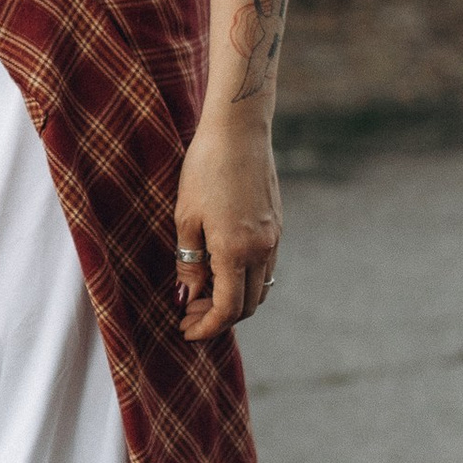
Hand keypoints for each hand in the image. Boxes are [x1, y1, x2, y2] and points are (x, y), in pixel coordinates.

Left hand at [173, 114, 281, 341]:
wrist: (239, 130)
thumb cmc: (204, 169)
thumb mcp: (185, 219)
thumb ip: (189, 264)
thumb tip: (186, 299)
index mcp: (235, 251)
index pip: (226, 310)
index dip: (206, 328)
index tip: (185, 332)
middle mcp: (261, 249)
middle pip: (246, 306)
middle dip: (217, 319)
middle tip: (187, 314)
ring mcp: (274, 238)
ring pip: (259, 288)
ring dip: (233, 300)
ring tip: (201, 294)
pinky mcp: (277, 225)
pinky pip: (265, 267)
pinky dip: (244, 279)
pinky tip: (221, 269)